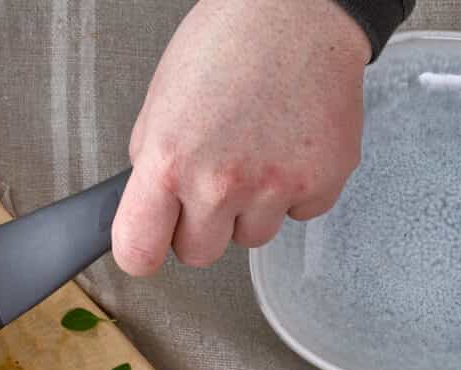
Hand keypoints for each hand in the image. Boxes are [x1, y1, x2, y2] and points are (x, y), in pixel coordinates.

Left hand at [111, 0, 368, 274]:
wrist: (296, 12)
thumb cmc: (226, 46)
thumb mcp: (159, 106)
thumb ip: (152, 168)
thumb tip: (151, 211)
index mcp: (169, 163)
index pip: (138, 253)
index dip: (142, 252)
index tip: (148, 244)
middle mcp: (220, 182)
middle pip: (198, 254)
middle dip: (200, 226)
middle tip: (211, 179)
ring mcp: (275, 186)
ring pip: (250, 238)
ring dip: (249, 208)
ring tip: (254, 152)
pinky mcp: (322, 182)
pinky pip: (298, 214)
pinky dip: (294, 190)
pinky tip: (287, 146)